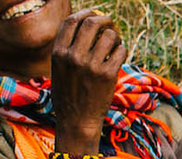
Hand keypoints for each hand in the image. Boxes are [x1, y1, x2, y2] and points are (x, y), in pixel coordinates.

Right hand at [50, 10, 126, 150]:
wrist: (76, 122)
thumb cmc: (68, 95)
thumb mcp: (59, 70)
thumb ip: (68, 48)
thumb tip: (86, 24)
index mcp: (59, 53)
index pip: (72, 21)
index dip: (85, 13)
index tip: (94, 15)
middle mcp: (73, 57)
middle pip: (92, 22)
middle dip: (104, 19)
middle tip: (110, 24)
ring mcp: (91, 66)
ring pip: (109, 35)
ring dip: (115, 36)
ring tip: (115, 44)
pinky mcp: (107, 75)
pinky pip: (120, 51)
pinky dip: (122, 50)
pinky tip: (118, 57)